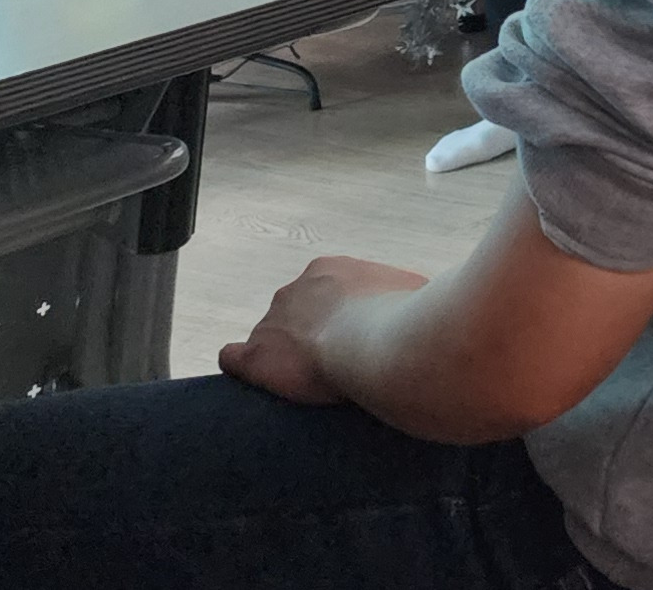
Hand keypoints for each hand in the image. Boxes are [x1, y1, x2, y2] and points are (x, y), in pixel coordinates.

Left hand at [219, 254, 426, 403]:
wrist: (381, 345)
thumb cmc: (405, 318)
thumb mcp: (415, 292)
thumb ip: (405, 294)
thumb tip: (420, 302)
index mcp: (330, 271)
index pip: (325, 292)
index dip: (338, 317)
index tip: (353, 336)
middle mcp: (295, 288)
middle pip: (294, 313)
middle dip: (311, 334)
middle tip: (334, 361)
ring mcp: (271, 321)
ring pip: (269, 337)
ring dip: (284, 355)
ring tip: (306, 381)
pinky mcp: (255, 356)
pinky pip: (232, 358)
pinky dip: (241, 368)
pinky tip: (254, 381)